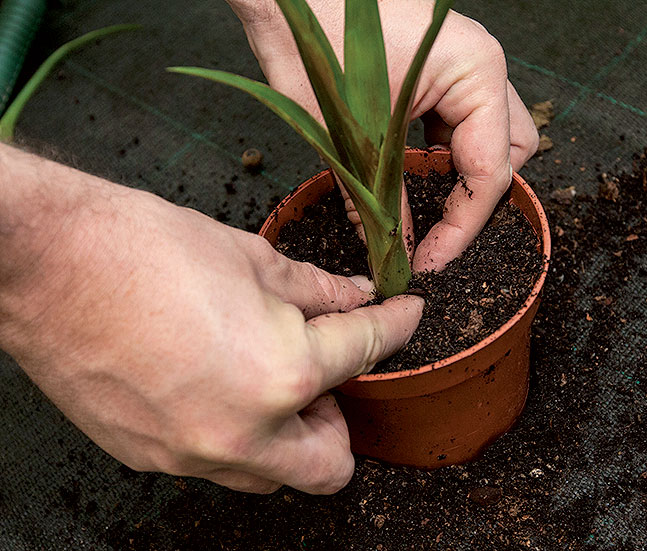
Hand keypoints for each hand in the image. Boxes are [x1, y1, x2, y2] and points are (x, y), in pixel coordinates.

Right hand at [0, 145, 422, 493]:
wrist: (44, 262)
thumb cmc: (141, 249)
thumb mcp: (250, 258)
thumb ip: (315, 291)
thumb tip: (352, 297)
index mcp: (283, 374)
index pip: (367, 353)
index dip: (396, 325)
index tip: (404, 316)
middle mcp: (243, 433)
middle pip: (330, 464)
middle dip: (342, 418)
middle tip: (326, 370)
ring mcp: (191, 455)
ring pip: (272, 474)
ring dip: (289, 435)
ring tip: (271, 378)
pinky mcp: (149, 458)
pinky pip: (215, 463)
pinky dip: (236, 432)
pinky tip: (218, 382)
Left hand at [227, 0, 538, 270]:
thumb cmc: (313, 39)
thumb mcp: (347, 135)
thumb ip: (378, 200)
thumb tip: (390, 250)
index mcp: (475, 74)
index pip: (489, 173)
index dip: (462, 228)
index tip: (431, 262)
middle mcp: (483, 66)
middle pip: (510, 154)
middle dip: (476, 199)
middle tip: (434, 235)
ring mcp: (464, 64)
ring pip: (491, 138)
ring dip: (461, 176)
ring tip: (421, 206)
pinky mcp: (441, 68)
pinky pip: (461, 122)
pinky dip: (442, 153)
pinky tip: (409, 170)